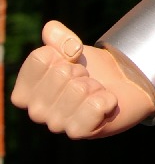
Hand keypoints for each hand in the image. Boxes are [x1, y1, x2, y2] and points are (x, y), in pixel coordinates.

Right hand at [10, 20, 154, 137]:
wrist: (121, 86)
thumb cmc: (90, 69)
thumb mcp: (70, 47)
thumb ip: (56, 35)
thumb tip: (51, 31)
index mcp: (25, 91)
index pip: (41, 58)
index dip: (63, 53)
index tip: (71, 62)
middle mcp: (36, 111)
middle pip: (61, 73)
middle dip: (80, 71)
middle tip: (85, 79)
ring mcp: (57, 124)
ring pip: (78, 89)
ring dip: (94, 85)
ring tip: (94, 92)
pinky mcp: (80, 132)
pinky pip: (95, 106)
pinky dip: (106, 99)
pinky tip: (104, 104)